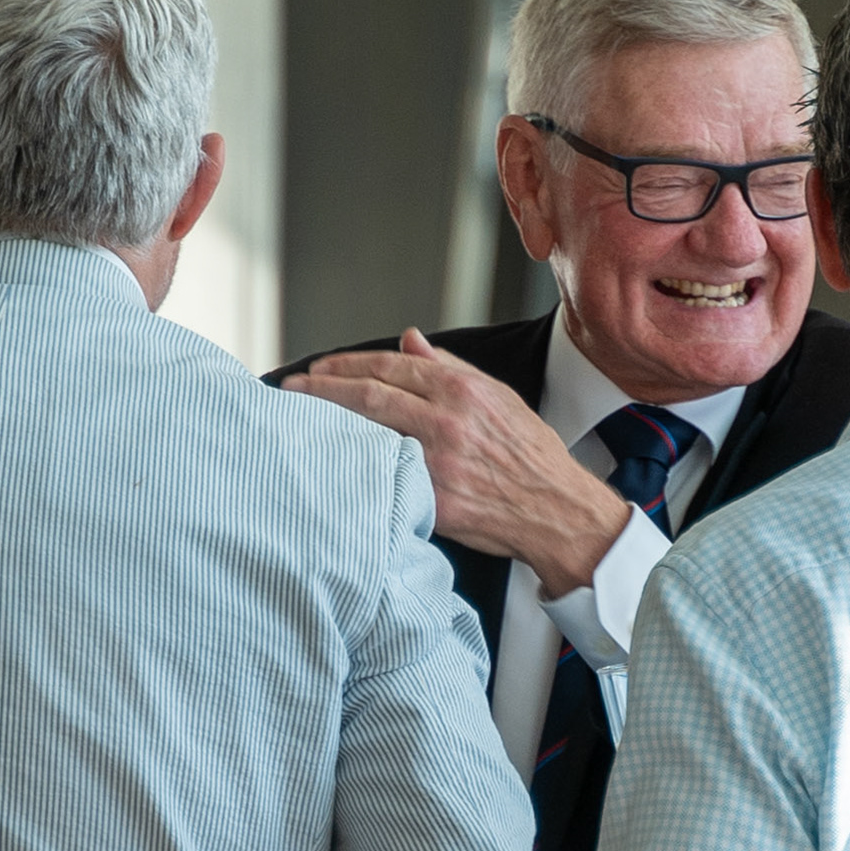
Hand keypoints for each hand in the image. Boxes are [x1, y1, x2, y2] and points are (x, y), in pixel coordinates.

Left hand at [287, 331, 629, 592]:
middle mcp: (447, 421)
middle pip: (369, 394)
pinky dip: (352, 466)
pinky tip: (327, 463)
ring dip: (327, 423)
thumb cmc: (531, 456)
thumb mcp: (499, 397)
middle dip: (323, 389)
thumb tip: (411, 339)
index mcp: (463, 390)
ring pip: (369, 432)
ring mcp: (438, 461)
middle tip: (292, 389)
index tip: (320, 368)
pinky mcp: (434, 500)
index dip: (347, 364)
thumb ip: (450, 367)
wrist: (557, 511)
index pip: (390, 365)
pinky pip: (383, 477)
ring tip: (297, 419)